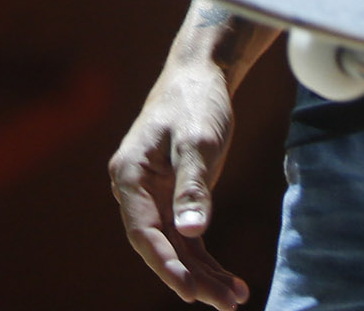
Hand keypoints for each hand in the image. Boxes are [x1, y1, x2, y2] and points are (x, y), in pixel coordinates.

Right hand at [109, 53, 252, 308]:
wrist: (200, 74)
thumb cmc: (194, 102)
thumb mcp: (198, 142)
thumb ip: (193, 187)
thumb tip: (192, 231)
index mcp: (130, 175)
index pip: (142, 231)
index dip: (165, 263)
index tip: (190, 290)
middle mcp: (136, 190)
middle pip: (159, 245)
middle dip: (190, 277)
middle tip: (224, 303)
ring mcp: (155, 196)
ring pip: (175, 246)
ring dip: (202, 274)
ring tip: (234, 299)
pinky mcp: (174, 197)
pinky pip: (187, 237)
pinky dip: (207, 259)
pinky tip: (230, 281)